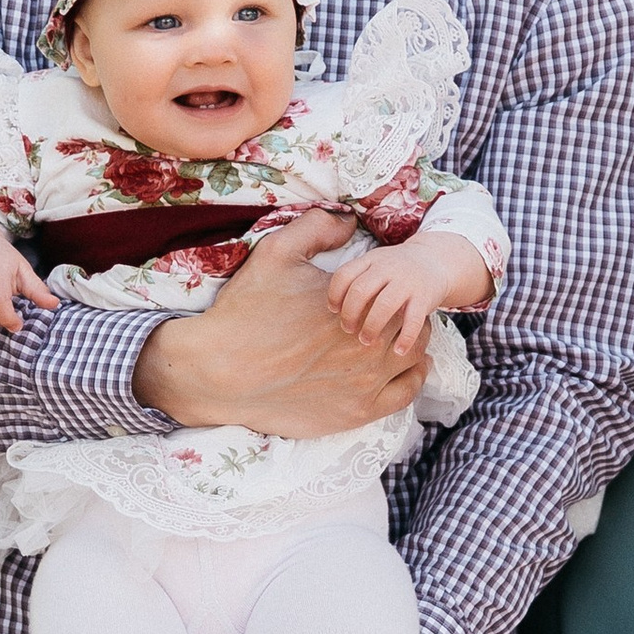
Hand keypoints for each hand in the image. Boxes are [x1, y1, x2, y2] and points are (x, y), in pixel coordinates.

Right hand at [136, 209, 428, 436]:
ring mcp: (367, 382)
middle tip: (388, 314)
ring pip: (414, 359)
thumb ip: (317, 228)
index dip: (395, 290)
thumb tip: (347, 219)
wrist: (219, 372)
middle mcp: (371, 344)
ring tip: (391, 341)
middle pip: (412, 324)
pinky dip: (409, 379)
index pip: (400, 293)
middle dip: (404, 316)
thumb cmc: (247, 312)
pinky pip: (404, 395)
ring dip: (409, 346)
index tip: (382, 291)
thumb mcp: (276, 253)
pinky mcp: (357, 413)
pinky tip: (395, 370)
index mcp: (360, 304)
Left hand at [325, 227, 491, 351]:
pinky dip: (405, 338)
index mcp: (371, 260)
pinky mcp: (425, 297)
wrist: (436, 261)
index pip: (344, 275)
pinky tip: (398, 351)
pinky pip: (413, 320)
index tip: (333, 311)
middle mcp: (388, 268)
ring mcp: (407, 282)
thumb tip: (330, 309)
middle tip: (347, 330)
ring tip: (366, 341)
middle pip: (361, 290)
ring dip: (372, 326)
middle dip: (350, 314)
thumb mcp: (373, 264)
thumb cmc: (395, 270)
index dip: (335, 295)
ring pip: (384, 305)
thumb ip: (354, 279)